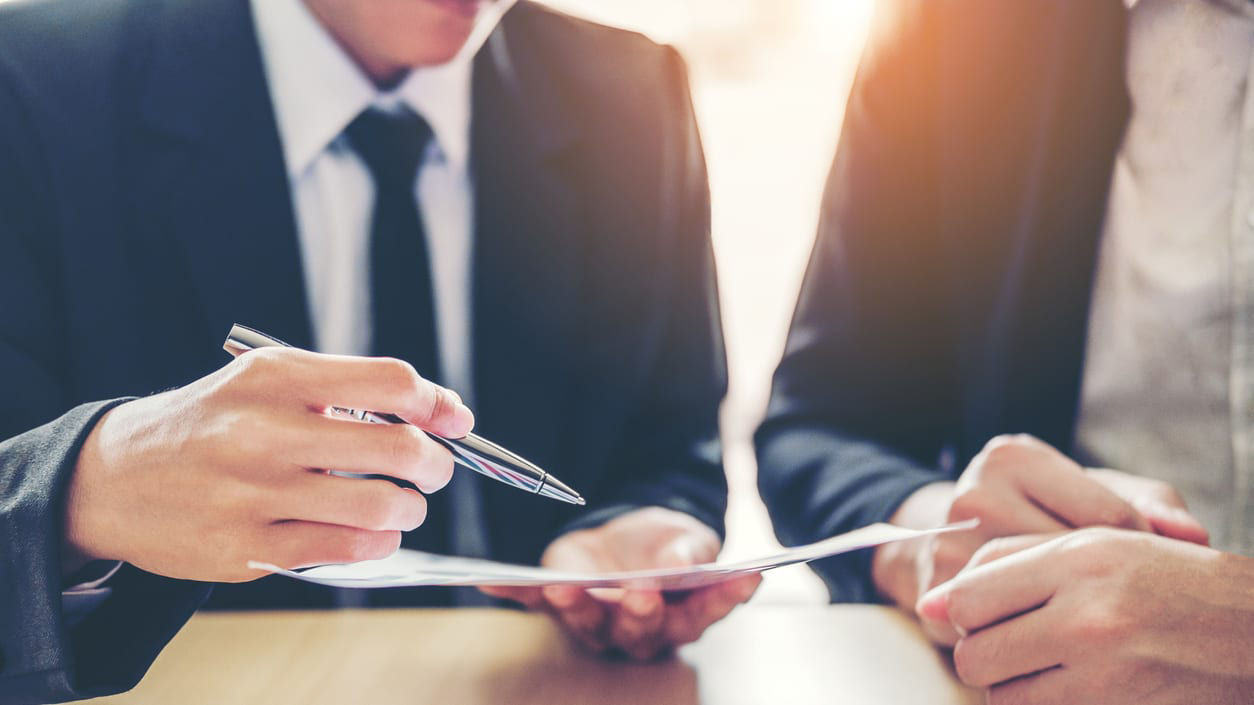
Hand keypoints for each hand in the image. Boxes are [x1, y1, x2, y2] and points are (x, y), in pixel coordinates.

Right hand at [64, 347, 473, 581]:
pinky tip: (374, 533)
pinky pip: (345, 549)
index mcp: (277, 377)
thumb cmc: (213, 423)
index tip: (453, 420)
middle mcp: (265, 431)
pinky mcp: (246, 548)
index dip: (437, 403)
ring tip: (403, 504)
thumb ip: (351, 390)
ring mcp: (254, 494)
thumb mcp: (270, 381)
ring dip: (410, 508)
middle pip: (398, 448)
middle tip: (434, 470)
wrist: (114, 477)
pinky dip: (378, 542)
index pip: (390, 381)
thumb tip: (446, 410)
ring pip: (379, 506)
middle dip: (437, 464)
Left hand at [482, 507, 759, 660]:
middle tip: (642, 593)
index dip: (723, 599)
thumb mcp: (684, 537)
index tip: (745, 578)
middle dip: (642, 613)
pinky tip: (490, 582)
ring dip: (578, 609)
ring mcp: (598, 619)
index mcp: (682, 613)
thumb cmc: (664, 546)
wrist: (626, 537)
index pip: (706, 612)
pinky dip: (512, 592)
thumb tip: (685, 559)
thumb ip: (690, 550)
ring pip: (590, 625)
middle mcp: (640, 628)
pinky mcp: (562, 602)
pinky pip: (534, 602)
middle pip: (643, 630)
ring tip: (569, 590)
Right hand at [872, 435, 1206, 643]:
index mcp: (1013, 457)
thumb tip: (1192, 536)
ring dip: (1066, 609)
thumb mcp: (1086, 491)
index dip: (1135, 550)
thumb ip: (1148, 503)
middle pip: (1074, 559)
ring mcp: (949, 542)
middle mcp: (975, 493)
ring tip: (1076, 605)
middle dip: (1102, 583)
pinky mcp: (937, 590)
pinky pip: (1007, 624)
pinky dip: (1032, 629)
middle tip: (1110, 593)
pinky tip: (1040, 619)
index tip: (1131, 564)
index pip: (1108, 515)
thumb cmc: (1033, 512)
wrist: (943, 539)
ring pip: (1040, 596)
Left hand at [916, 528, 1253, 704]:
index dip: (959, 610)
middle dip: (979, 653)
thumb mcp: (1095, 545)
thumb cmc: (1167, 580)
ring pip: (999, 696)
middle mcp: (1087, 618)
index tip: (974, 613)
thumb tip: (932, 603)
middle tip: (1009, 641)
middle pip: (974, 654)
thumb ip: (1008, 563)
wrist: (1251, 632)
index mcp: (1078, 562)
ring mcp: (1102, 675)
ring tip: (1042, 662)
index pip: (967, 596)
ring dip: (1008, 685)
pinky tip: (1065, 684)